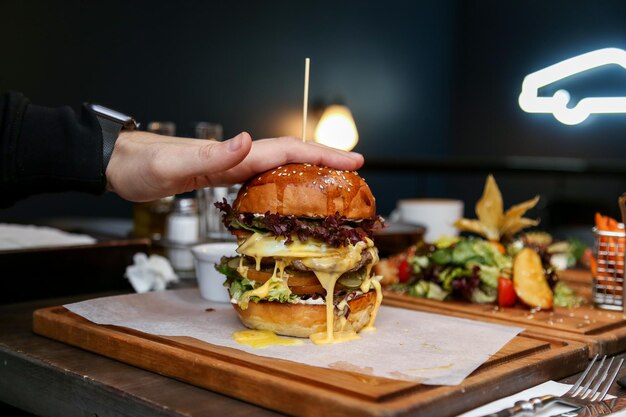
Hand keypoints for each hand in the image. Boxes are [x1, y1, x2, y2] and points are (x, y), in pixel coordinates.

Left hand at [105, 131, 364, 201]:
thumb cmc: (142, 164)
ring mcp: (231, 167)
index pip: (287, 151)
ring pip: (281, 167)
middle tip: (356, 175)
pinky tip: (290, 198)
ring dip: (311, 173)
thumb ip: (210, 155)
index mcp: (235, 155)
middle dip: (326, 162)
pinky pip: (264, 180)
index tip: (354, 162)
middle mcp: (239, 157)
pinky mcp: (223, 178)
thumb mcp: (173, 164)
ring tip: (335, 186)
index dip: (322, 156)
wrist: (120, 164)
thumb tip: (248, 141)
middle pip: (292, 156)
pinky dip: (286, 185)